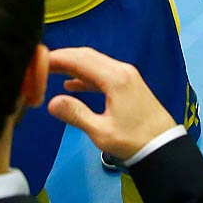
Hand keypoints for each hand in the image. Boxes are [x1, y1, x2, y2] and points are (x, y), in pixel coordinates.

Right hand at [46, 46, 176, 161]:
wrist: (164, 146)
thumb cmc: (133, 141)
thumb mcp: (101, 132)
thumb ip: (76, 114)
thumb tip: (51, 102)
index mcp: (115, 78)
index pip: (80, 59)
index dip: (57, 58)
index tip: (37, 61)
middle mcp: (121, 70)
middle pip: (87, 56)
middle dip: (63, 58)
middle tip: (40, 64)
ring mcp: (127, 75)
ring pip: (95, 62)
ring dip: (74, 65)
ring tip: (50, 72)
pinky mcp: (129, 84)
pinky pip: (102, 73)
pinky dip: (86, 75)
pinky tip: (71, 84)